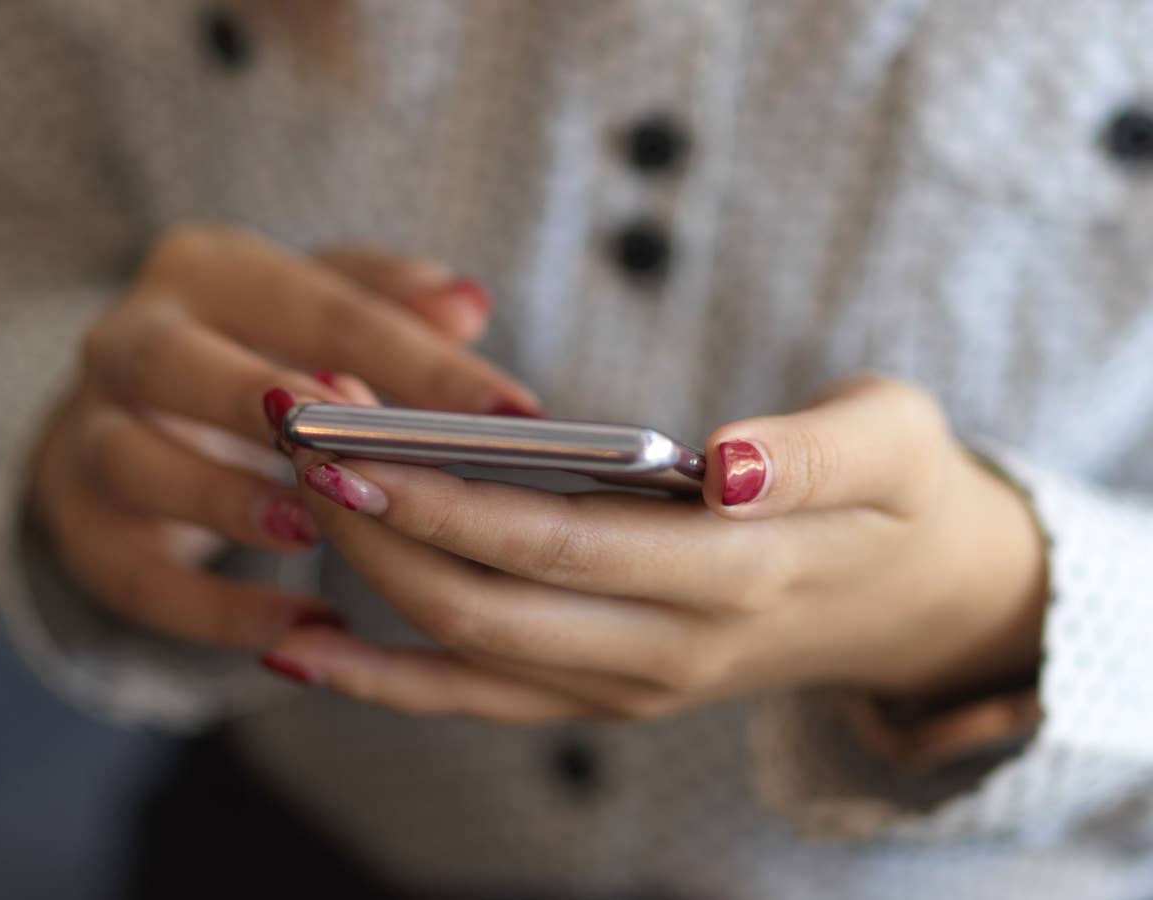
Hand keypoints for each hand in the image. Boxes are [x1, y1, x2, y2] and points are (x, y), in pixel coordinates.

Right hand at [29, 226, 538, 649]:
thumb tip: (468, 303)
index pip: (321, 302)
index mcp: (210, 271)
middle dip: (277, 406)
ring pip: (131, 461)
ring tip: (314, 534)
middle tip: (370, 452)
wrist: (144, 408)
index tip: (512, 414)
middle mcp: (131, 339)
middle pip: (178, 362)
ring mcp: (89, 430)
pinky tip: (294, 632)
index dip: (419, 359)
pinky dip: (204, 608)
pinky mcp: (80, 519)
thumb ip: (394, 307)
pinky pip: (125, 570)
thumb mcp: (329, 311)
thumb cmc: (266, 350)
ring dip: (222, 499)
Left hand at [263, 374, 1046, 722]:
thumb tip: (722, 465)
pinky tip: (301, 647)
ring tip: (285, 498)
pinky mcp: (605, 694)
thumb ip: (812, 455)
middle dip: (377, 522)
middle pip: (487, 604)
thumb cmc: (898, 491)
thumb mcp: (891, 441)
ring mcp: (631, 689)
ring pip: (468, 658)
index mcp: (735, 577)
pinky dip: (387, 680)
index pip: (557, 544)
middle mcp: (670, 653)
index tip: (346, 432)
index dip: (443, 498)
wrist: (912, 597)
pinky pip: (480, 700)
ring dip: (367, 585)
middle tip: (295, 427)